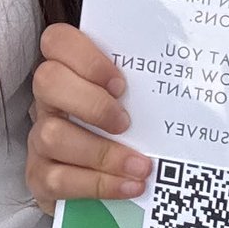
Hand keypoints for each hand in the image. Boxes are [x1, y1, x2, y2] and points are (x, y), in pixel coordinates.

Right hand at [26, 23, 152, 214]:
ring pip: (52, 135)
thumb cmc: (125, 129)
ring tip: (141, 166)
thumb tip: (190, 72)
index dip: (86, 57)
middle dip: (92, 103)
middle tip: (126, 123)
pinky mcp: (40, 177)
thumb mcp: (131, 100)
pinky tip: (129, 186)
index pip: (57, 41)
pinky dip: (98, 185)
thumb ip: (144, 83)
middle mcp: (48, 100)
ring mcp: (39, 138)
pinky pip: (58, 180)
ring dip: (103, 153)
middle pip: (47, 81)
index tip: (121, 84)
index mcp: (67, 71)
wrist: (100, 185)